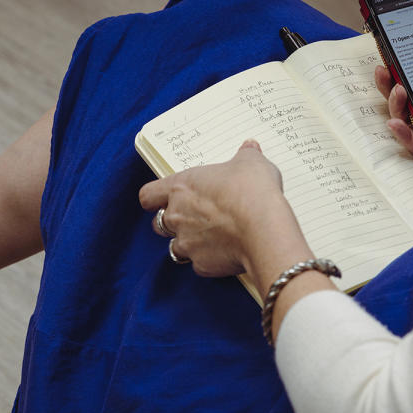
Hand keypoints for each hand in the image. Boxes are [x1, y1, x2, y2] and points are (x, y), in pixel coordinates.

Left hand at [138, 141, 310, 280]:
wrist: (264, 229)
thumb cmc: (253, 191)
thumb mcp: (252, 163)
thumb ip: (246, 155)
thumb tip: (250, 148)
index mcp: (181, 188)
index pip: (148, 195)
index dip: (154, 198)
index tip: (162, 199)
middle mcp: (177, 217)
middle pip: (159, 223)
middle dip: (172, 223)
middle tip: (193, 218)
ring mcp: (187, 243)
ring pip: (176, 248)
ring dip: (189, 244)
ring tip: (212, 238)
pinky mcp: (202, 265)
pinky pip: (199, 264)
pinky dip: (210, 260)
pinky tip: (227, 253)